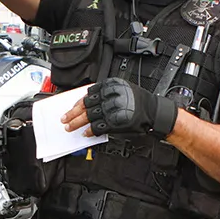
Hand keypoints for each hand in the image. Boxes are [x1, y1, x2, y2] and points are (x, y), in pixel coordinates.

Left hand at [62, 78, 178, 138]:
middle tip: (65, 118)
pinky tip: (86, 133)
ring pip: (89, 116)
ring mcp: (112, 109)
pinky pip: (98, 127)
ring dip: (77, 122)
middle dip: (73, 113)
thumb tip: (89, 102)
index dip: (78, 101)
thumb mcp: (123, 90)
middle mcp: (111, 96)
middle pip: (86, 104)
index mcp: (111, 85)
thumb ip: (106, 94)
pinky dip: (90, 131)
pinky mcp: (115, 122)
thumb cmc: (140, 102)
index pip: (89, 93)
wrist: (154, 112)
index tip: (72, 106)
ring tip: (70, 127)